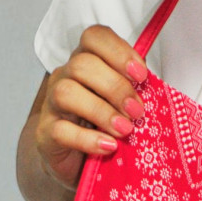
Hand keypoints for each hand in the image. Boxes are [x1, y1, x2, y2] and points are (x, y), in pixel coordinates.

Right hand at [36, 25, 148, 190]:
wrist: (79, 163)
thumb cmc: (106, 127)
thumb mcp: (124, 104)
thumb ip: (136, 89)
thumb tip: (155, 85)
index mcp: (86, 62)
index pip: (94, 37)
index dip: (118, 51)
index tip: (141, 75)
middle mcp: (65, 77)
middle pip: (82, 65)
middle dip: (115, 87)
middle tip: (137, 111)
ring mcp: (52, 105)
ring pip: (66, 92)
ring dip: (101, 111)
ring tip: (125, 130)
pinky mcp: (46, 133)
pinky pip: (61, 130)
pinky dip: (88, 139)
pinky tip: (109, 147)